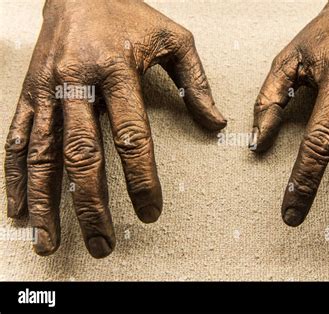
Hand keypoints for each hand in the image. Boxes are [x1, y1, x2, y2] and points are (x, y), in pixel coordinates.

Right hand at [5, 0, 225, 257]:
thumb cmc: (128, 13)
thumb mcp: (174, 38)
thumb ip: (196, 82)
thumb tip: (216, 123)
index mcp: (116, 70)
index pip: (131, 136)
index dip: (141, 178)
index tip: (149, 212)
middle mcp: (76, 83)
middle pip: (81, 154)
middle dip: (90, 204)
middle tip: (101, 242)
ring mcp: (47, 90)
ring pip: (42, 154)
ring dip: (45, 202)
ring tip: (49, 240)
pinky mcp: (29, 93)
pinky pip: (16, 138)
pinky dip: (16, 176)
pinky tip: (18, 207)